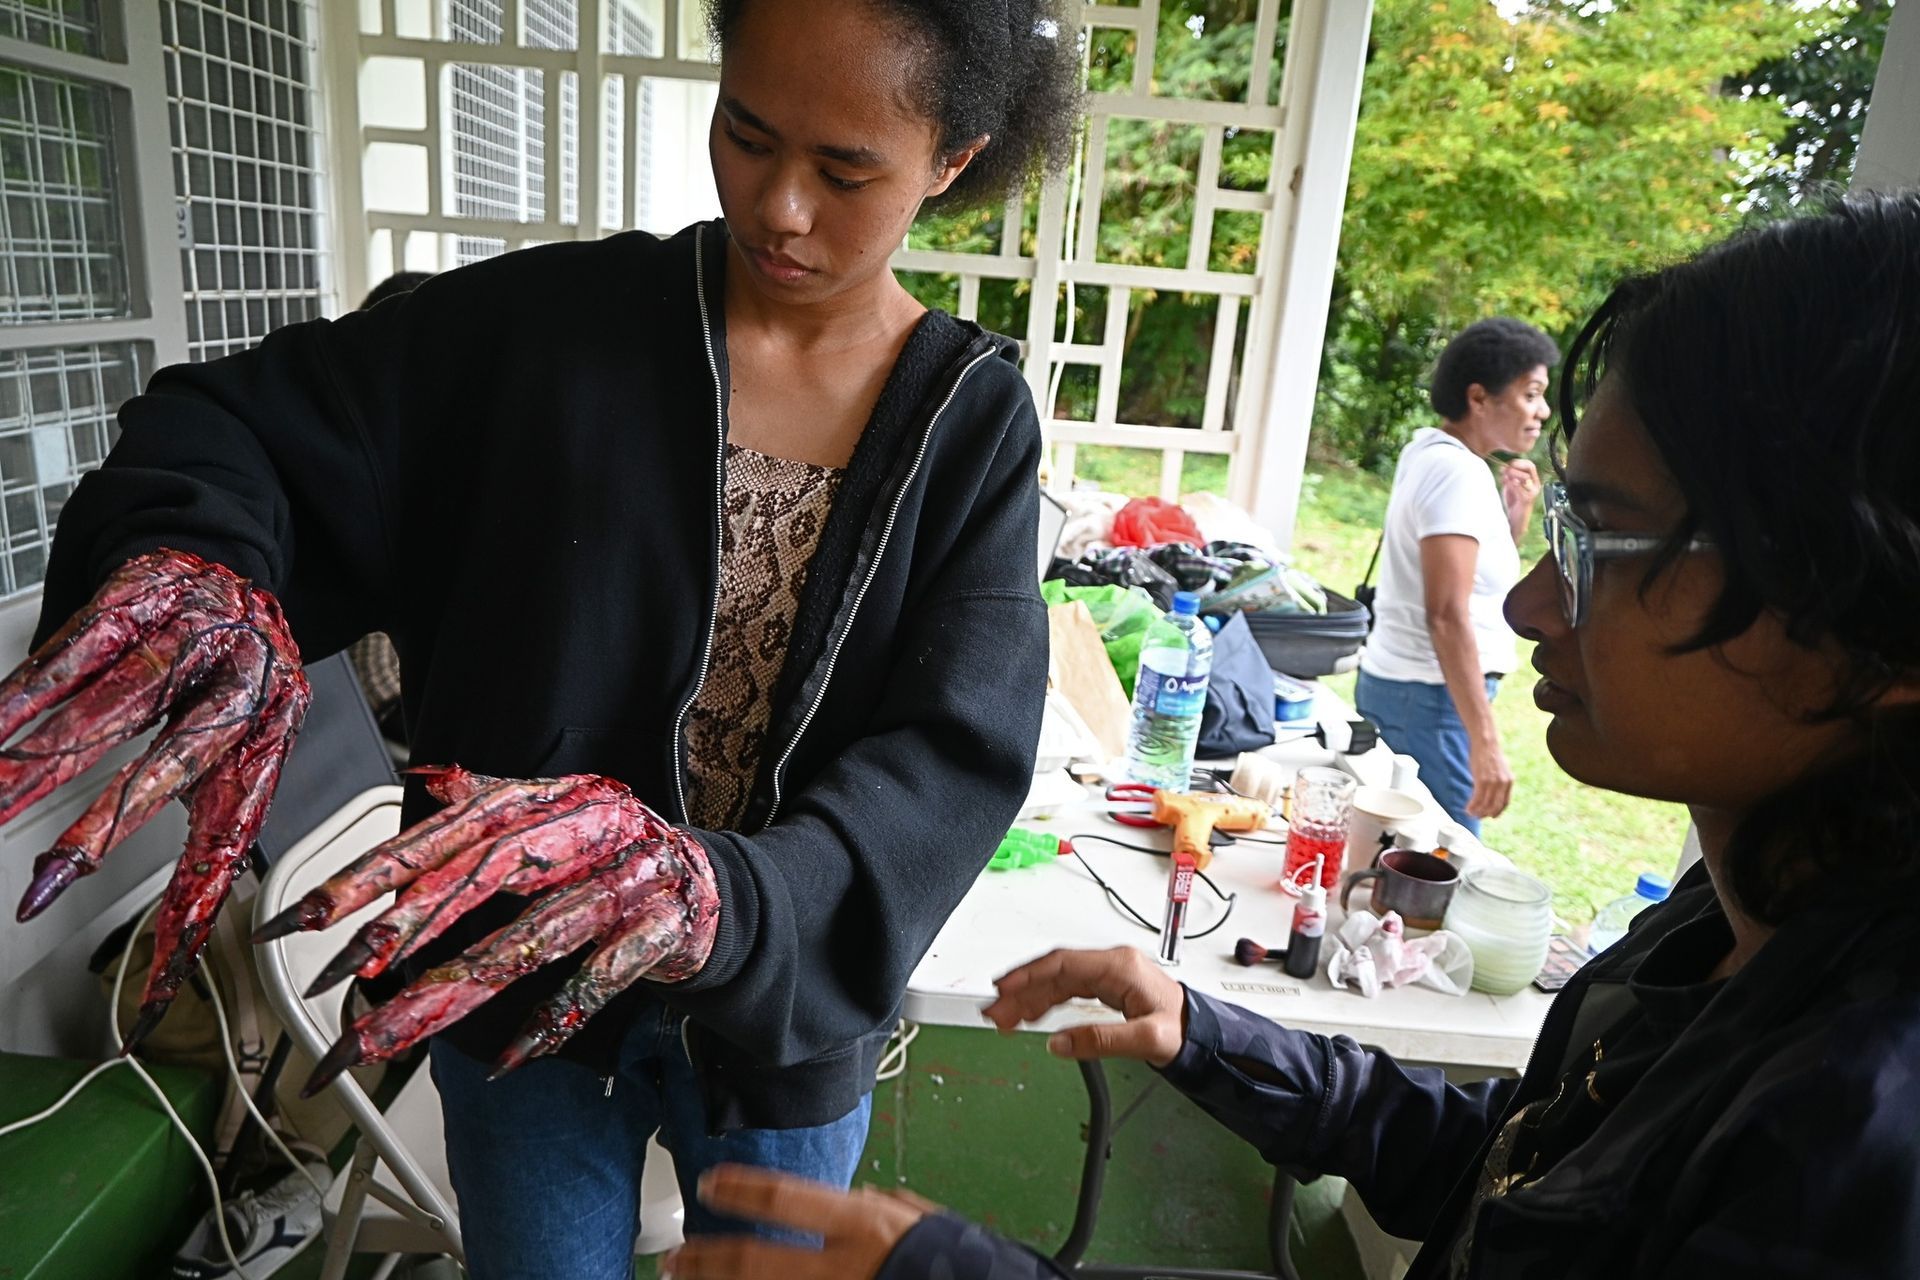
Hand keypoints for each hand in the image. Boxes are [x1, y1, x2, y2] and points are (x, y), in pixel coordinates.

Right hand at [0, 549, 309, 1045]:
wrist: (226, 566)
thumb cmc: (229, 675)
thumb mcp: (246, 752)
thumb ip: (210, 829)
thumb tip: (190, 934)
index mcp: (263, 746)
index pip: (229, 843)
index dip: (192, 913)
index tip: (154, 985)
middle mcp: (233, 693)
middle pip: (170, 766)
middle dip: (102, 829)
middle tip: (46, 885)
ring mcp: (183, 645)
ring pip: (106, 708)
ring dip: (34, 764)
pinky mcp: (134, 606)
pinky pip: (69, 656)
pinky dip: (20, 698)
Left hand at [259, 765, 720, 1094]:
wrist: (710, 890)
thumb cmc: (616, 857)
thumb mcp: (556, 816)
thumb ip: (490, 799)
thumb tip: (426, 778)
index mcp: (553, 799)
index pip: (454, 830)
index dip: (381, 869)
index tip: (313, 912)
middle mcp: (590, 830)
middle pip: (486, 877)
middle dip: (405, 928)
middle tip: (340, 973)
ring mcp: (628, 880)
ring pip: (531, 940)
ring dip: (455, 991)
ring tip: (390, 1034)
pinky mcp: (661, 933)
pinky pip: (599, 981)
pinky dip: (552, 1022)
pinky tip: (503, 1060)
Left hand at [660, 1165, 936, 1279]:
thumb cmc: (951, 1258)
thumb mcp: (916, 1220)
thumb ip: (876, 1208)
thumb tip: (850, 1199)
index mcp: (860, 1226)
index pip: (785, 1200)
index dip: (741, 1192)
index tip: (710, 1184)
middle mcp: (841, 1267)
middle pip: (756, 1261)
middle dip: (707, 1260)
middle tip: (673, 1257)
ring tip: (686, 1279)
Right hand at [983, 946, 1187, 1067]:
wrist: (1202, 1033)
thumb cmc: (1182, 1029)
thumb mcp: (1146, 1039)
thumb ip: (1101, 1040)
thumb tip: (1059, 1043)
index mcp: (1119, 966)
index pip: (1063, 964)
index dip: (1029, 975)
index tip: (1004, 989)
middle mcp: (1111, 965)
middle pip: (1054, 972)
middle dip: (1020, 990)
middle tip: (994, 1011)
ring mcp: (1107, 975)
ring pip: (1056, 981)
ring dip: (1028, 998)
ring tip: (1003, 1017)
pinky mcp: (1106, 987)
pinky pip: (1066, 989)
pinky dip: (1044, 1001)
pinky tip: (1029, 1014)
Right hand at [1466, 734, 1513, 820]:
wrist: (1486, 743)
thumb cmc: (1490, 754)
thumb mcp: (1500, 769)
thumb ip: (1499, 781)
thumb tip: (1493, 792)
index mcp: (1509, 781)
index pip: (1505, 803)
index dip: (1498, 812)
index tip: (1491, 816)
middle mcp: (1503, 784)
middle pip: (1495, 806)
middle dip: (1486, 814)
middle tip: (1478, 816)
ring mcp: (1492, 783)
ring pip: (1485, 805)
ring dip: (1477, 812)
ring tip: (1470, 813)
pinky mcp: (1481, 781)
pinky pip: (1477, 799)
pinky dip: (1472, 806)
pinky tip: (1467, 808)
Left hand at [1500, 459, 1541, 527]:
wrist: (1515, 520)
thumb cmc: (1513, 503)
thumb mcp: (1510, 487)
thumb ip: (1508, 477)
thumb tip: (1502, 467)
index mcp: (1533, 481)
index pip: (1530, 465)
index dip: (1519, 462)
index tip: (1508, 464)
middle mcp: (1535, 486)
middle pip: (1529, 468)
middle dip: (1515, 467)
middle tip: (1504, 470)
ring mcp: (1532, 492)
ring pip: (1524, 476)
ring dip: (1512, 474)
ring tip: (1504, 477)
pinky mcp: (1526, 499)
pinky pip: (1519, 487)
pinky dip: (1511, 483)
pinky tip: (1505, 482)